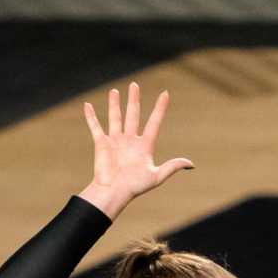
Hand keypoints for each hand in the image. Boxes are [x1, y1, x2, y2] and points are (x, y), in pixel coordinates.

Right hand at [77, 84, 193, 218]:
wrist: (114, 192)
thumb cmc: (135, 186)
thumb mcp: (157, 176)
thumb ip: (172, 167)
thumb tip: (190, 163)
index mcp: (144, 146)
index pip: (154, 123)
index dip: (159, 108)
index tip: (165, 94)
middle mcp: (130, 141)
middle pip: (133, 115)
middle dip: (134, 100)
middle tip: (134, 85)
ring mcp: (116, 141)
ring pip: (115, 117)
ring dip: (114, 104)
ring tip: (114, 91)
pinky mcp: (102, 144)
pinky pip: (96, 127)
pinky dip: (91, 117)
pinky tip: (87, 105)